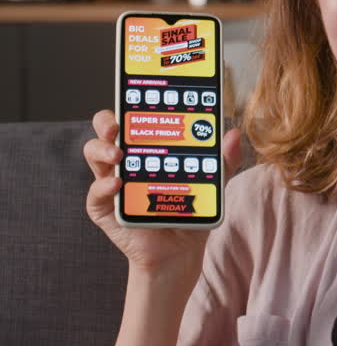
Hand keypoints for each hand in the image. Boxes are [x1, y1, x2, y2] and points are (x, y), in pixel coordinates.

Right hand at [84, 108, 243, 284]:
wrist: (180, 253)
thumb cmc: (190, 211)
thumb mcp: (211, 184)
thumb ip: (223, 161)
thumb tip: (233, 134)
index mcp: (147, 146)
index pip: (134, 115)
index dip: (131, 100)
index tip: (139, 91)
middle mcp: (126, 158)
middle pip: (106, 128)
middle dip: (107, 119)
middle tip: (118, 123)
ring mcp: (112, 182)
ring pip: (94, 153)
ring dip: (102, 147)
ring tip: (118, 153)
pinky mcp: (105, 208)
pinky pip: (96, 193)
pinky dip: (103, 186)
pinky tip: (117, 183)